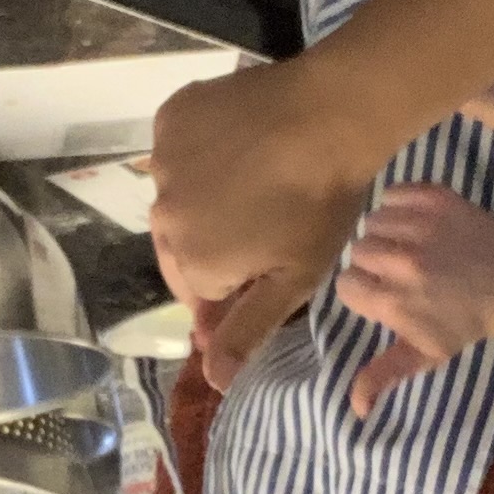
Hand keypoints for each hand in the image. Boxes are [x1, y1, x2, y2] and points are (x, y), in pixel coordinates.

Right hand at [148, 56, 392, 390]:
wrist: (331, 112)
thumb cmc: (321, 204)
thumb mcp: (294, 281)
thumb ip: (248, 330)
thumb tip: (213, 381)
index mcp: (191, 262)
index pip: (202, 294)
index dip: (237, 286)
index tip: (270, 263)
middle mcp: (163, 216)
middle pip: (183, 248)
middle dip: (215, 244)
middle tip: (267, 220)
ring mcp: (162, 162)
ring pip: (180, 198)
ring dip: (205, 199)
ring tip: (255, 182)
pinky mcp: (171, 118)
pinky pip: (179, 151)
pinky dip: (201, 155)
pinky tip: (241, 146)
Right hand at [334, 186, 493, 415]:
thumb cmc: (470, 321)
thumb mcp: (426, 354)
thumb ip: (384, 374)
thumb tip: (356, 410)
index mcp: (393, 301)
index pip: (347, 285)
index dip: (365, 291)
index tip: (388, 295)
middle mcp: (399, 261)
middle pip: (357, 252)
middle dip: (375, 262)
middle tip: (407, 272)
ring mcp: (417, 226)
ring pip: (373, 221)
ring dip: (387, 233)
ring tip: (414, 247)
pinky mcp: (433, 197)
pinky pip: (393, 194)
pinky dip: (400, 205)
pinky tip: (420, 225)